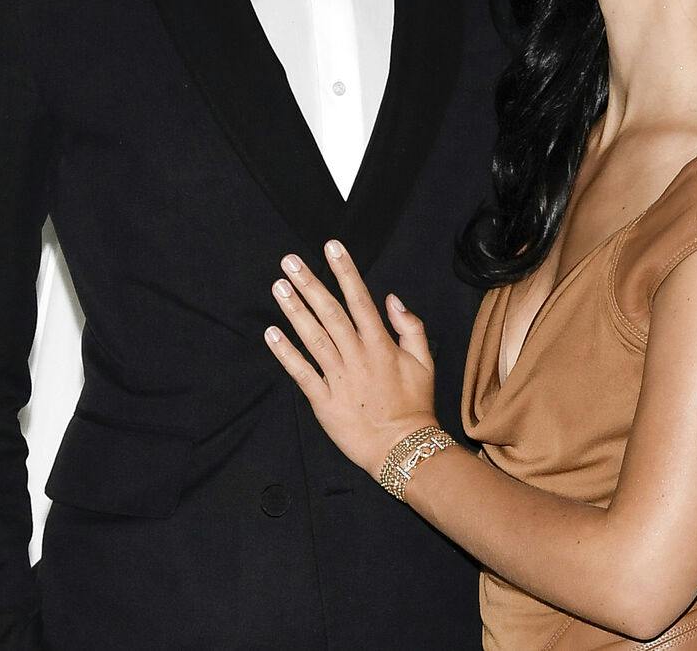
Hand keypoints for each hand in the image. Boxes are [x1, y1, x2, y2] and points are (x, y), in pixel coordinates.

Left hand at [264, 240, 439, 473]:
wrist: (402, 448)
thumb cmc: (414, 405)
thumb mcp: (424, 362)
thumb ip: (410, 327)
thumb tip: (392, 298)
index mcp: (379, 344)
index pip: (359, 299)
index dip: (344, 271)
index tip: (331, 247)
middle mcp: (356, 356)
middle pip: (330, 313)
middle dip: (309, 284)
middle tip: (290, 261)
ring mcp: (338, 377)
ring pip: (313, 337)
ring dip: (294, 311)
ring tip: (278, 287)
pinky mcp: (323, 400)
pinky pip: (301, 372)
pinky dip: (285, 353)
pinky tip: (271, 333)